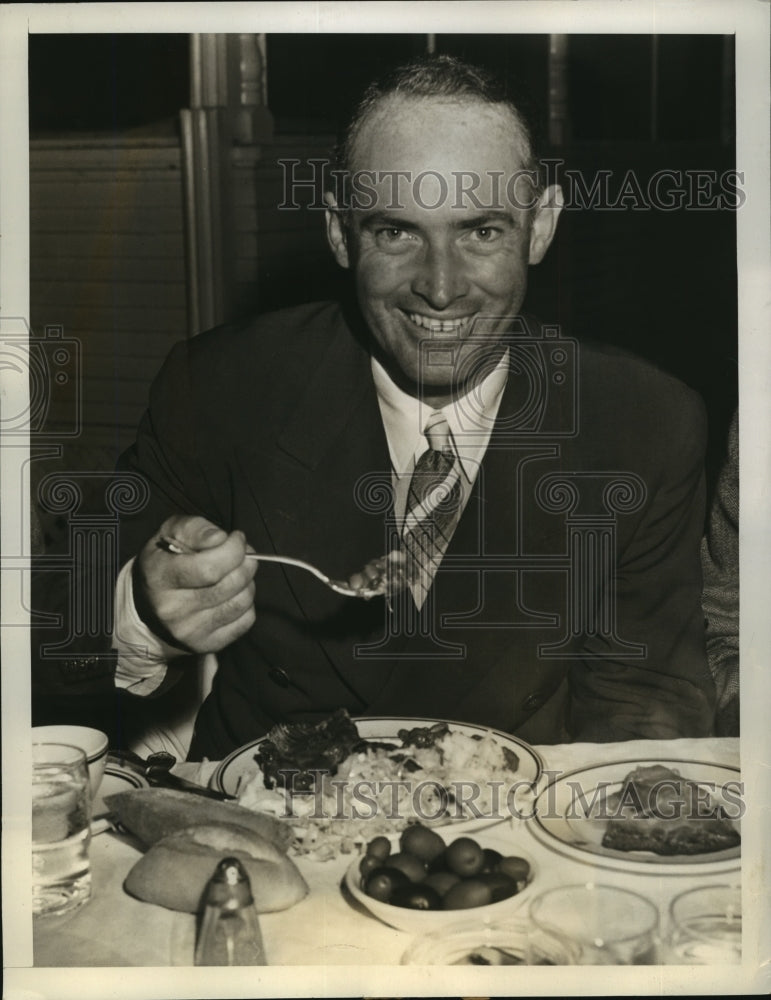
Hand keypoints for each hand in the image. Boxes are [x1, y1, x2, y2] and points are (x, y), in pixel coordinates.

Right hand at [133, 515, 257, 653]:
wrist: (149, 605)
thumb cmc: (166, 561)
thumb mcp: (170, 533)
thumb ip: (194, 528)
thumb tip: (220, 538)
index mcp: (160, 577)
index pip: (210, 567)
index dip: (233, 549)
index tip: (237, 538)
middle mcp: (172, 609)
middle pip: (231, 583)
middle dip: (246, 562)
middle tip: (243, 554)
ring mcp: (190, 631)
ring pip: (242, 601)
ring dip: (248, 582)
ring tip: (236, 573)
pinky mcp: (206, 644)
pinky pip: (246, 620)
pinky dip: (247, 604)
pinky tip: (233, 594)